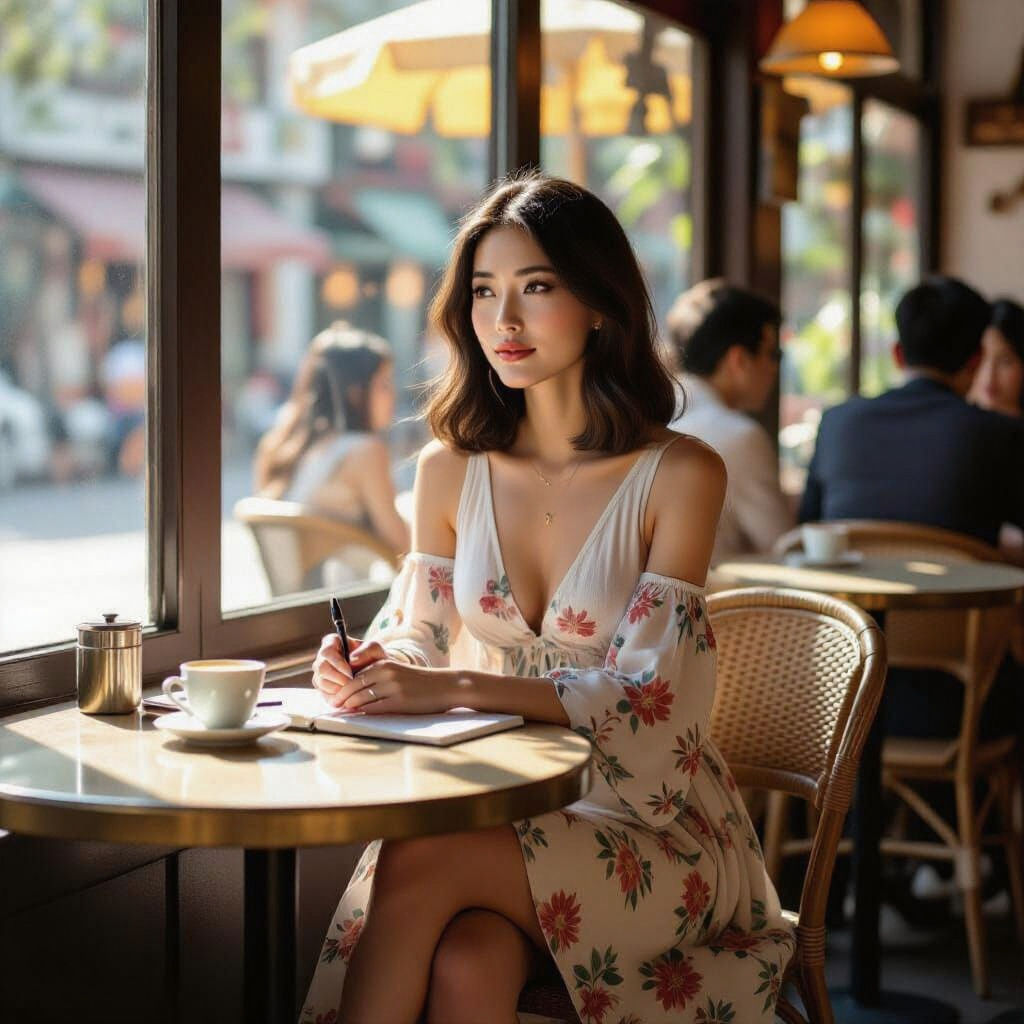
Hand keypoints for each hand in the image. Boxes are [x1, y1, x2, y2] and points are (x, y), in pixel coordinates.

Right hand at [312, 632, 374, 699]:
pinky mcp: (322, 687)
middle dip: (338, 679)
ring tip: (352, 690)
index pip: (327, 652)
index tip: (351, 673)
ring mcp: (320, 672)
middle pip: (321, 668)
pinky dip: (336, 697)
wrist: (375, 671)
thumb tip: (352, 659)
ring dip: (337, 688)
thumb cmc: (374, 657)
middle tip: (352, 684)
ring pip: (321, 682)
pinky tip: (348, 697)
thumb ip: (367, 650)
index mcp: (332, 642)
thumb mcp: (376, 649)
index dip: (337, 664)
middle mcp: (323, 656)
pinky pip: (324, 694)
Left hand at [330, 645, 454, 714]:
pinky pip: (374, 708)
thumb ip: (379, 677)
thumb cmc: (421, 682)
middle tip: (334, 706)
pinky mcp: (399, 702)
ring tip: (342, 712)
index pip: (355, 676)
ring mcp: (392, 688)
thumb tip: (356, 691)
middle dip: (341, 698)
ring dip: (349, 707)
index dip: (343, 687)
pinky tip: (358, 716)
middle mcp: (386, 673)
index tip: (336, 696)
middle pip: (354, 686)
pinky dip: (363, 713)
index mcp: (384, 664)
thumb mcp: (398, 672)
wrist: (445, 686)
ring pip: (361, 698)